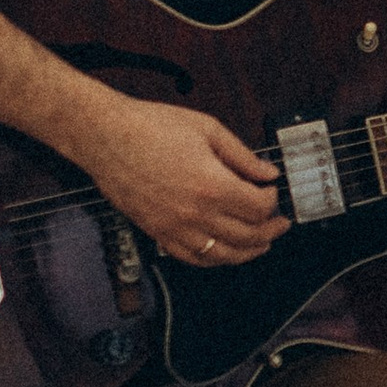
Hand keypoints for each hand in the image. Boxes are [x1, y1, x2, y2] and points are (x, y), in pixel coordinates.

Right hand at [83, 94, 287, 264]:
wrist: (105, 136)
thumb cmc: (150, 127)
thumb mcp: (207, 129)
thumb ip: (242, 156)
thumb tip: (267, 172)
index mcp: (211, 185)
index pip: (258, 208)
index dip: (272, 201)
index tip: (272, 190)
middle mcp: (195, 213)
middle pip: (247, 236)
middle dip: (271, 230)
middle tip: (281, 223)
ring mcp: (174, 228)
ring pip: (223, 255)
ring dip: (249, 252)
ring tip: (262, 244)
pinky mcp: (157, 233)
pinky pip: (192, 258)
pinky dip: (214, 259)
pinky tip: (225, 251)